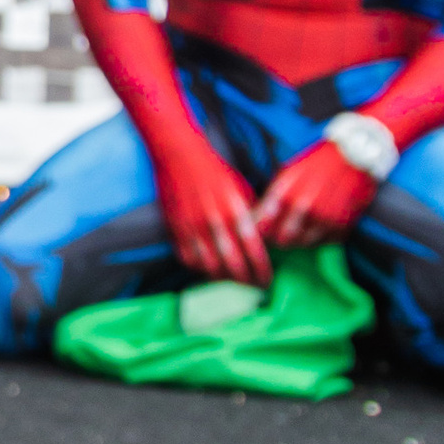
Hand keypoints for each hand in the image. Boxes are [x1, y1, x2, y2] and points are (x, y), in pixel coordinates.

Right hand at [153, 126, 270, 286]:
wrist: (179, 156)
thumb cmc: (214, 170)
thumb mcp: (242, 188)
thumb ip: (252, 213)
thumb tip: (263, 238)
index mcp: (234, 209)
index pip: (253, 249)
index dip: (262, 269)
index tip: (267, 279)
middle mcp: (213, 221)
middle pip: (232, 265)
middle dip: (246, 281)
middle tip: (254, 287)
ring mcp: (192, 227)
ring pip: (210, 267)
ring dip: (224, 280)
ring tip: (234, 282)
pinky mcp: (175, 229)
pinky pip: (188, 259)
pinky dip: (201, 270)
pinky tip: (211, 270)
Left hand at [254, 139, 373, 249]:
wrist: (353, 155)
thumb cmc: (317, 161)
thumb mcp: (288, 173)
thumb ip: (272, 197)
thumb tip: (256, 218)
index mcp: (286, 192)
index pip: (263, 224)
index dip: (258, 231)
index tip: (259, 232)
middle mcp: (305, 207)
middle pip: (283, 239)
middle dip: (277, 239)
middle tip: (277, 236)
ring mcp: (325, 218)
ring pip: (304, 243)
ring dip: (298, 240)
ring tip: (298, 231)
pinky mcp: (342, 224)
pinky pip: (324, 242)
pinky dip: (319, 239)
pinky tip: (317, 227)